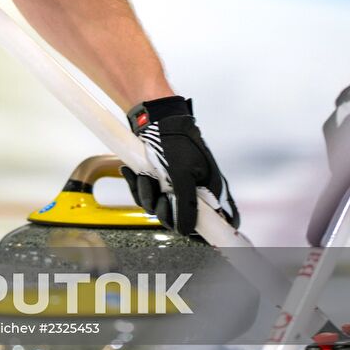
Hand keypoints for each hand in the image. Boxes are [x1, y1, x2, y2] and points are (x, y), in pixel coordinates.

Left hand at [121, 95, 239, 234]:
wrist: (154, 118)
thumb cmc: (173, 141)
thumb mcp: (181, 175)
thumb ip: (185, 205)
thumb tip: (186, 230)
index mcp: (211, 191)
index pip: (219, 222)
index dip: (206, 231)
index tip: (188, 230)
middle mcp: (197, 191)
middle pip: (181, 220)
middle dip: (163, 209)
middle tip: (159, 195)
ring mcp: (178, 187)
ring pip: (160, 208)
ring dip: (146, 194)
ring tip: (144, 176)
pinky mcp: (161, 181)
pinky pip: (147, 195)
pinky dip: (137, 185)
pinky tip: (131, 172)